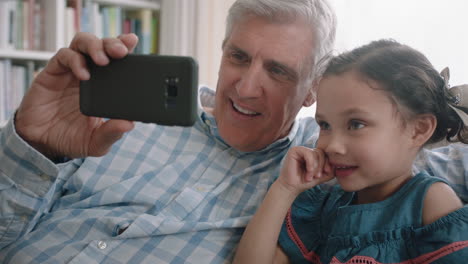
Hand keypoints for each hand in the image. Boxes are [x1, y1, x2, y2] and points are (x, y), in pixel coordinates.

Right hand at [15, 32, 137, 158]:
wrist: (41, 143)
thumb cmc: (71, 139)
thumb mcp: (96, 142)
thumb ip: (111, 133)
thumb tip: (129, 124)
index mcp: (106, 86)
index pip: (118, 60)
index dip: (125, 47)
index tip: (133, 41)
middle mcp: (90, 74)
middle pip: (102, 45)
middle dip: (113, 43)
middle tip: (121, 51)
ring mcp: (71, 71)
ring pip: (82, 43)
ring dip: (94, 46)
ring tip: (102, 60)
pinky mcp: (52, 73)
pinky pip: (63, 56)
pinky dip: (74, 61)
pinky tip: (83, 75)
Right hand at [277, 146, 333, 195]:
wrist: (292, 187)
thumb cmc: (305, 182)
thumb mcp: (322, 176)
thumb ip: (330, 170)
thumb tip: (338, 164)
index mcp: (313, 155)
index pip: (326, 154)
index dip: (328, 163)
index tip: (327, 173)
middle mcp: (307, 150)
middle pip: (322, 153)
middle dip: (322, 165)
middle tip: (317, 176)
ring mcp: (301, 149)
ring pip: (316, 153)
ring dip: (315, 167)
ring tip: (310, 177)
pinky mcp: (294, 150)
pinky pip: (308, 153)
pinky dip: (310, 164)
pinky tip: (308, 172)